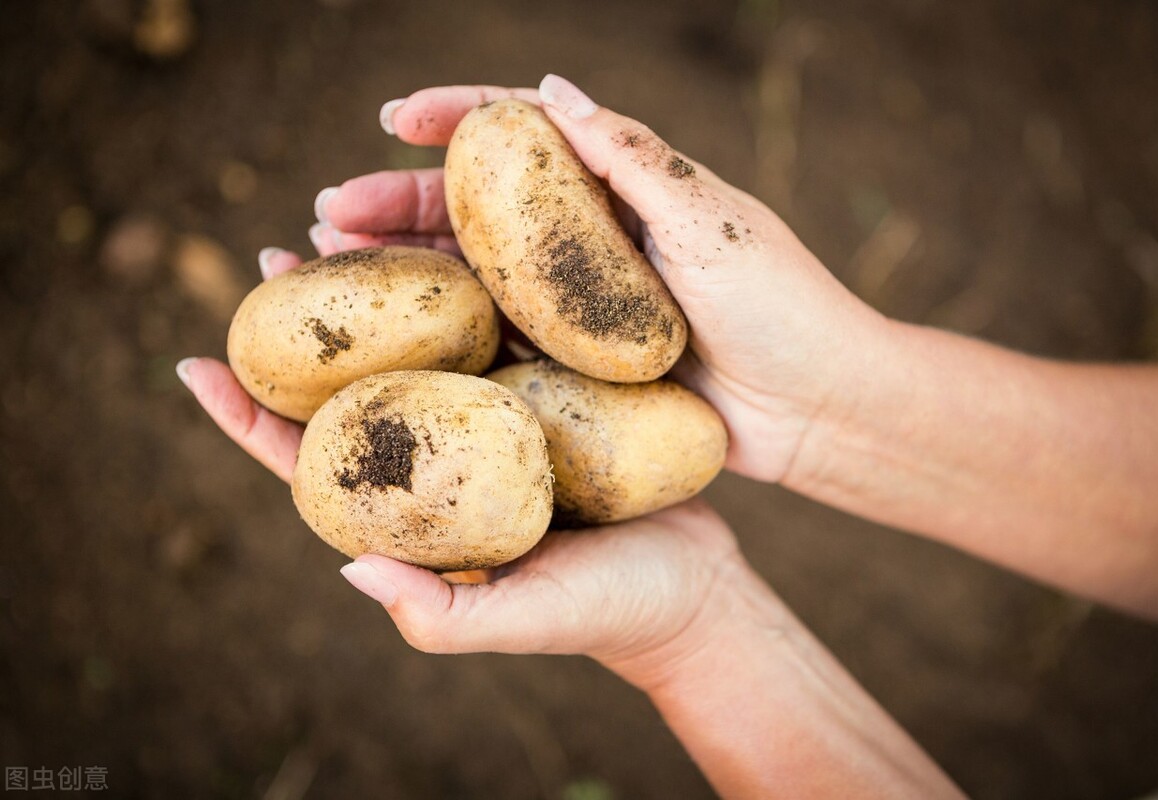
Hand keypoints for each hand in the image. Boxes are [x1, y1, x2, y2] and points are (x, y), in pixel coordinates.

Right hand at [312, 76, 892, 484]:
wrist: (819, 410)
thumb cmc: (783, 305)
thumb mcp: (710, 219)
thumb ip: (632, 156)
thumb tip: (552, 88)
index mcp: (625, 185)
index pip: (527, 133)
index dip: (457, 116)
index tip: (393, 117)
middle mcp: (593, 239)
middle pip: (481, 208)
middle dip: (401, 201)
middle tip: (330, 209)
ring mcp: (582, 305)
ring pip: (477, 275)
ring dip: (406, 268)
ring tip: (333, 263)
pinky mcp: (581, 365)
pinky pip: (502, 342)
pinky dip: (445, 335)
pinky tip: (391, 340)